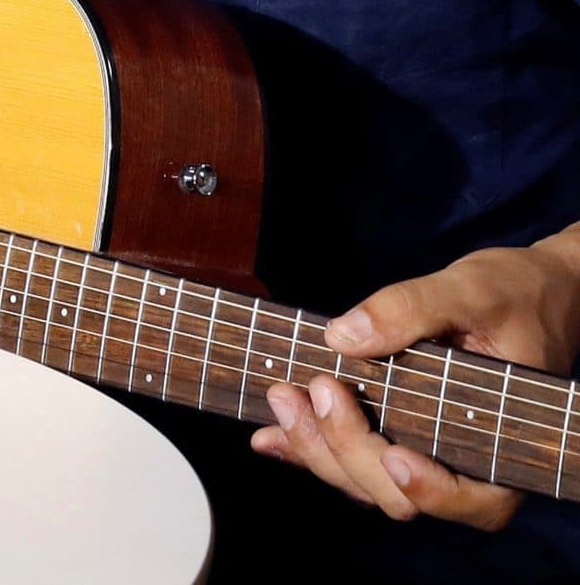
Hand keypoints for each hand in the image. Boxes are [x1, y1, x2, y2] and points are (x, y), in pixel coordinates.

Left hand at [251, 238, 579, 528]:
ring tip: (281, 395)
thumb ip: (412, 310)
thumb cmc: (513, 295)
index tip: (394, 455)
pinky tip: (269, 431)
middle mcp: (464, 464)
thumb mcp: (472, 292)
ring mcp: (424, 454)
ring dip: (317, 447)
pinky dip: (307, 447)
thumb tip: (343, 336)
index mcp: (503, 446)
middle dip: (347, 448)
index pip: (472, 500)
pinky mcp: (392, 434)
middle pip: (398, 492)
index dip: (431, 490)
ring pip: (365, 482)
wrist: (522, 291)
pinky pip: (348, 456)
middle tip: (315, 386)